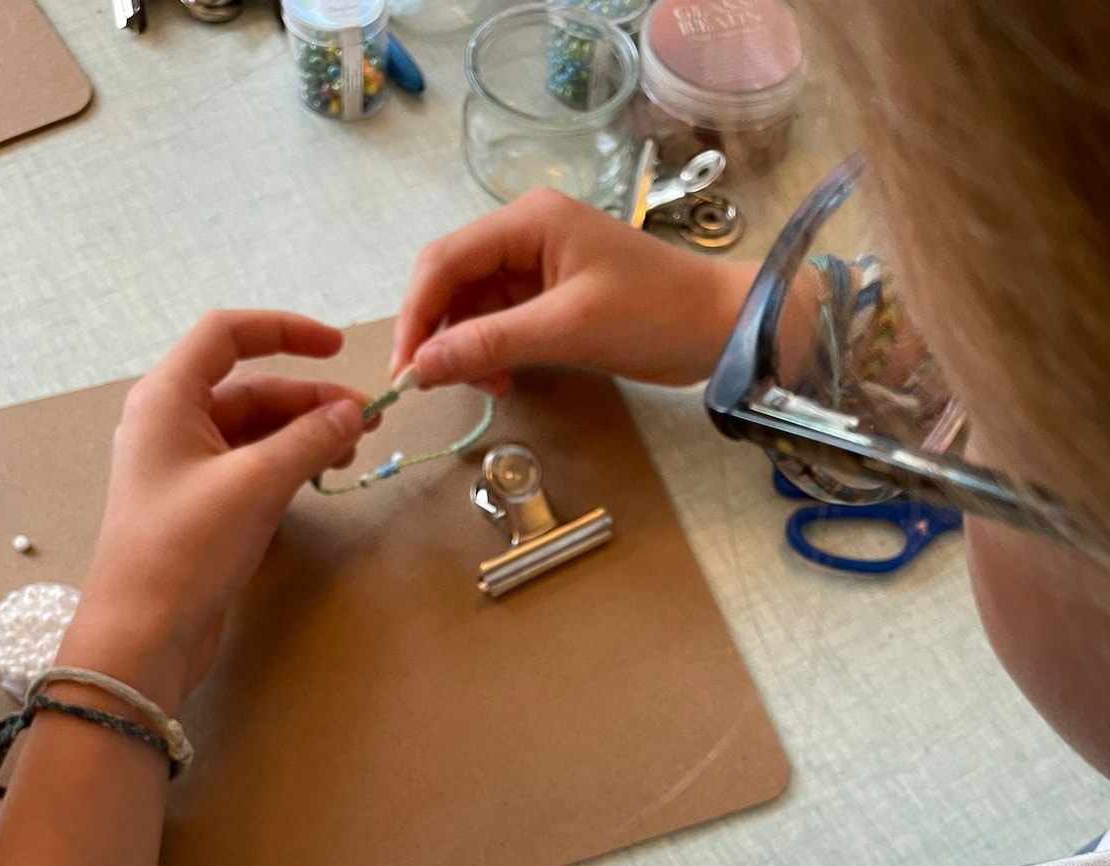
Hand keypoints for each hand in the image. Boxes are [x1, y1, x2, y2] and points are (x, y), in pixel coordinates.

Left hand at [66, 310, 372, 708]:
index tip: (338, 347)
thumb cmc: (185, 549)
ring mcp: (183, 467)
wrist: (144, 635)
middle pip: (249, 388)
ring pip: (254, 430)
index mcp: (168, 398)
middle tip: (367, 419)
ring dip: (304, 433)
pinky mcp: (198, 506)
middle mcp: (170, 422)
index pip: (228, 335)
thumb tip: (352, 411)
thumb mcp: (256, 484)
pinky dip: (287, 465)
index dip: (285, 331)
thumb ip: (309, 439)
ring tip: (352, 450)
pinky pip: (249, 466)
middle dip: (310, 399)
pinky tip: (318, 477)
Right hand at [390, 189, 760, 392]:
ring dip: (466, 349)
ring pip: (472, 306)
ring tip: (488, 387)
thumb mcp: (568, 330)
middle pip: (451, 280)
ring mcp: (538, 266)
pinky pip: (500, 322)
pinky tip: (505, 381)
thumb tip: (422, 367)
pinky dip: (492, 353)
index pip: (444, 260)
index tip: (403, 370)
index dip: (416, 315)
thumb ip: (492, 344)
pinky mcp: (551, 297)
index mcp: (528, 220)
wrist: (719, 327)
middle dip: (438, 333)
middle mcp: (525, 234)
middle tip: (434, 385)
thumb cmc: (653, 314)